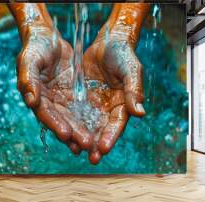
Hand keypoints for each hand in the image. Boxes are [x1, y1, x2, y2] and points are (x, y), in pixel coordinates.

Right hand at [16, 25, 93, 153]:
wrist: (47, 37)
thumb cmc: (35, 47)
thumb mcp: (29, 59)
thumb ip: (28, 79)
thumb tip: (31, 100)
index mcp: (36, 97)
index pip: (46, 114)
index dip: (55, 125)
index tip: (66, 134)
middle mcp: (49, 103)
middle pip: (62, 121)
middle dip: (74, 134)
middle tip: (86, 145)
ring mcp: (62, 100)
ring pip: (74, 119)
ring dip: (83, 132)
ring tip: (94, 145)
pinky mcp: (74, 95)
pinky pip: (83, 110)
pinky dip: (90, 120)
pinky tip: (99, 131)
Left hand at [82, 34, 145, 163]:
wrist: (107, 41)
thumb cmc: (122, 54)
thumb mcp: (130, 70)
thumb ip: (134, 90)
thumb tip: (140, 113)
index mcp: (122, 104)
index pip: (116, 124)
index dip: (110, 136)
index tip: (103, 148)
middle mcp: (107, 108)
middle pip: (101, 130)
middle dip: (96, 144)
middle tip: (91, 158)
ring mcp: (93, 104)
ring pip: (86, 125)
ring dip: (82, 138)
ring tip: (76, 151)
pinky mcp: (80, 98)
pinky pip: (73, 113)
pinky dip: (70, 123)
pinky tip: (64, 134)